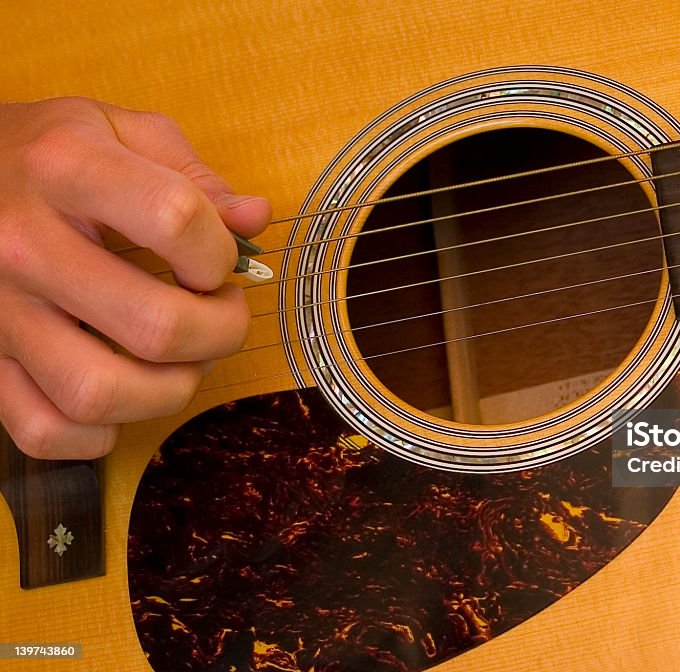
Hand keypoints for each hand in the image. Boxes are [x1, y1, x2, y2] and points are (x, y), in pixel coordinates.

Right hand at [0, 97, 270, 458]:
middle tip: (221, 314)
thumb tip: (254, 219)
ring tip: (181, 360)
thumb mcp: (119, 130)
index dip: (221, 250)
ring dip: (169, 390)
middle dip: (220, 331)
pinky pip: (43, 430)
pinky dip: (95, 434)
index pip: (174, 219)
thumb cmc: (45, 154)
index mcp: (66, 169)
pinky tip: (121, 399)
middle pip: (155, 326)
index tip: (220, 258)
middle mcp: (23, 243)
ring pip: (100, 392)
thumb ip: (194, 175)